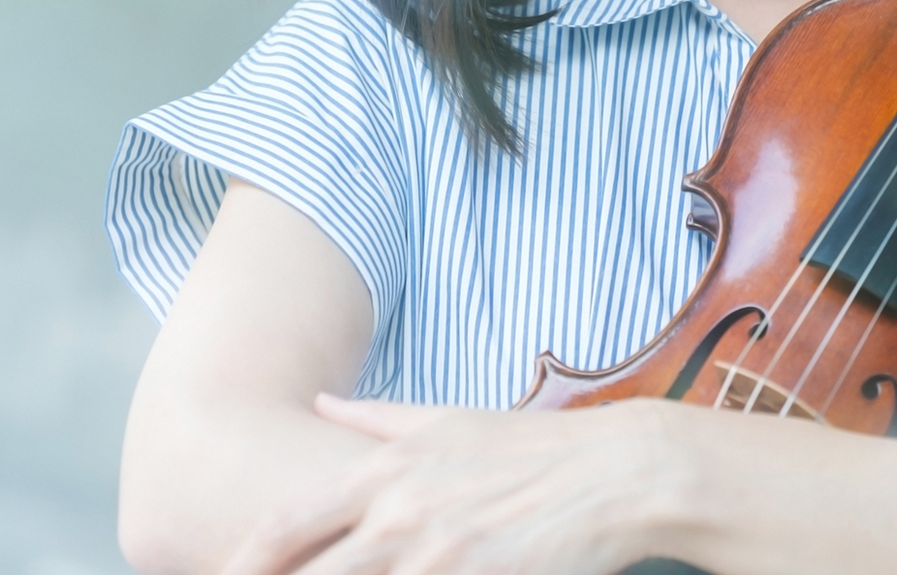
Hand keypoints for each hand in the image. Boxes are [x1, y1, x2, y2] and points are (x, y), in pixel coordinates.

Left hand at [219, 394, 695, 574]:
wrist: (614, 473)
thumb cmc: (530, 449)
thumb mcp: (446, 421)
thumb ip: (373, 419)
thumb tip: (319, 403)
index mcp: (385, 472)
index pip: (283, 526)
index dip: (241, 561)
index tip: (219, 574)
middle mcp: (398, 515)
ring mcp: (433, 557)